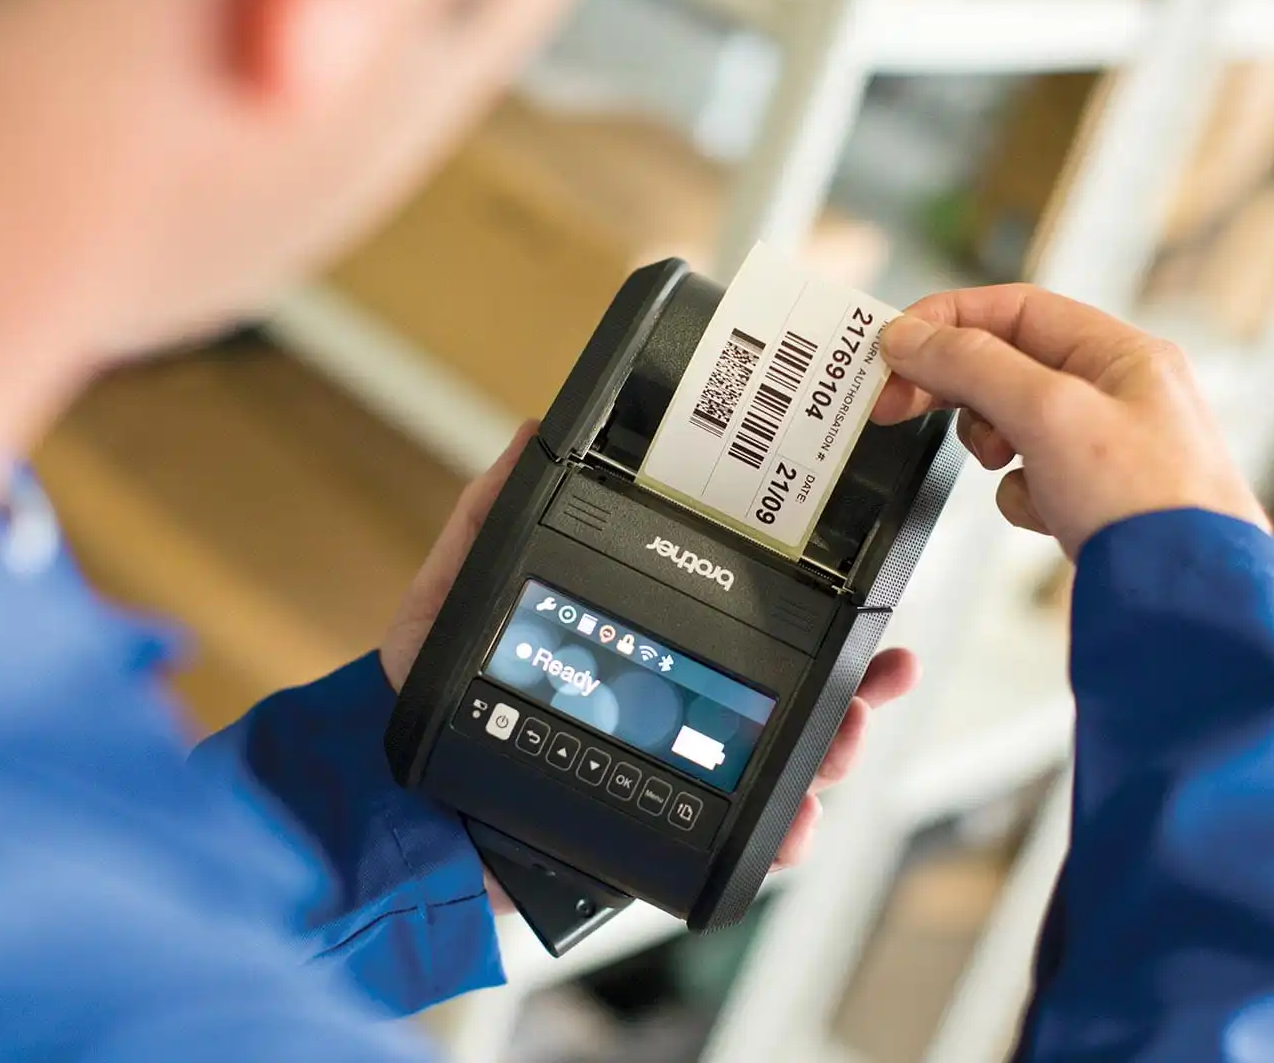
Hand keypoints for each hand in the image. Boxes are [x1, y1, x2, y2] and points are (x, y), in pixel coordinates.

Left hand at [380, 424, 917, 909]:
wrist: (397, 810)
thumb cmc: (427, 699)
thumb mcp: (450, 597)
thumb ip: (484, 519)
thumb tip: (530, 436)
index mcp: (636, 647)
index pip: (735, 625)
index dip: (804, 612)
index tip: (855, 599)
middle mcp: (666, 711)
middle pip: (780, 695)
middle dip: (844, 688)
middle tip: (876, 680)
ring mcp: (669, 776)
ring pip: (772, 764)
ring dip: (826, 754)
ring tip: (842, 746)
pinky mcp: (656, 836)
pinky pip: (729, 838)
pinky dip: (776, 835)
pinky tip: (794, 825)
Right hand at [874, 284, 1269, 556]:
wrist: (1189, 603)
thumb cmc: (1148, 505)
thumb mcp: (1048, 414)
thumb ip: (972, 366)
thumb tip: (911, 336)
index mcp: (1122, 354)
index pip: (1015, 310)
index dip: (946, 321)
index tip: (893, 347)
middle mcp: (1118, 393)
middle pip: (1005, 364)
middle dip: (952, 386)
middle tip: (895, 404)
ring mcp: (1107, 449)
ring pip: (1012, 422)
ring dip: (991, 443)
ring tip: (1003, 465)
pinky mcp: (1095, 499)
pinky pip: (1028, 478)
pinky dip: (1021, 495)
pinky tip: (1045, 512)